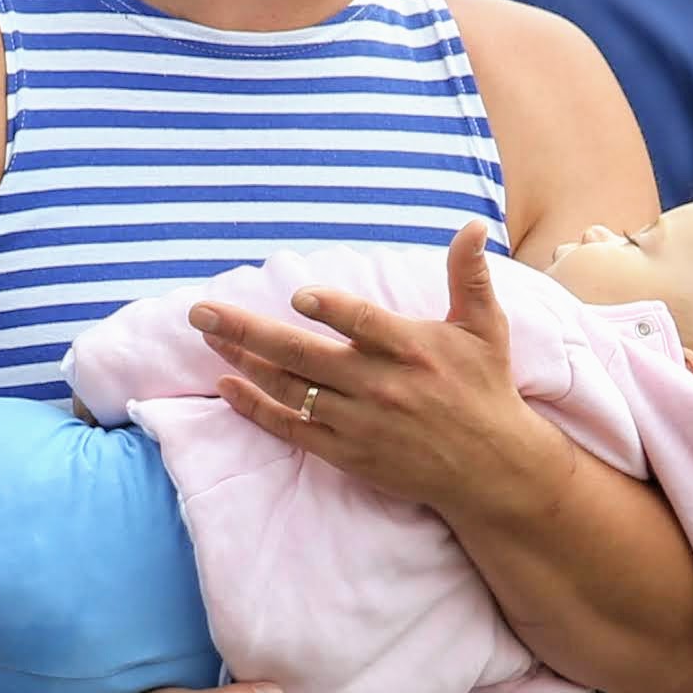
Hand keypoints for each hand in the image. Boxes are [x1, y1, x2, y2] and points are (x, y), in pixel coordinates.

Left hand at [192, 224, 561, 525]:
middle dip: (247, 332)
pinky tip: (227, 387)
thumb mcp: (485, 328)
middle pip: (303, 355)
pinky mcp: (347, 453)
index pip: (364, 325)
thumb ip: (469, 275)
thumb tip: (472, 224)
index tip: (299, 298)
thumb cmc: (485, 389)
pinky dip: (256, 409)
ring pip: (289, 390)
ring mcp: (359, 422)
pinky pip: (291, 429)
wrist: (490, 468)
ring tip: (209, 338)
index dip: (332, 311)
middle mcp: (380, 387)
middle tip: (202, 312)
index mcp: (411, 349)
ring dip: (244, 363)